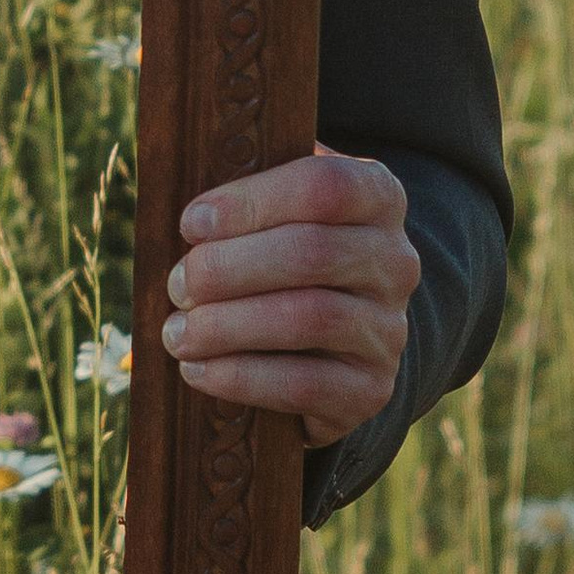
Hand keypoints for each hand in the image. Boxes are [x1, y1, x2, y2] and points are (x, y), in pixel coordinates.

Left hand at [161, 146, 417, 446]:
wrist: (334, 340)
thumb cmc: (283, 255)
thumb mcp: (277, 210)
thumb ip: (248, 194)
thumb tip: (194, 214)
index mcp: (378, 198)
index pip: (323, 185)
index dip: (250, 202)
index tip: (191, 224)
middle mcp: (395, 261)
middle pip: (310, 252)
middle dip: (227, 269)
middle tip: (177, 285)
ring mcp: (389, 328)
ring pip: (308, 318)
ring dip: (226, 326)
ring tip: (177, 332)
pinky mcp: (370, 388)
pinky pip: (304, 384)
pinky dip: (240, 377)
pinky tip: (198, 369)